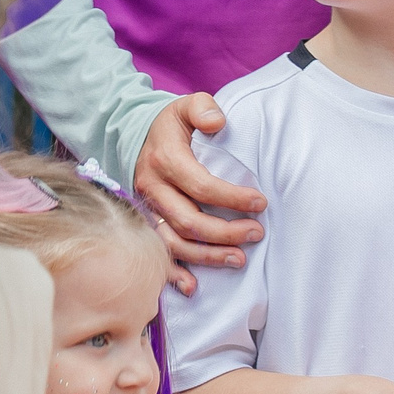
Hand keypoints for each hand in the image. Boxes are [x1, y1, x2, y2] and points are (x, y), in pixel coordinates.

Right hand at [133, 93, 265, 292]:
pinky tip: (193, 287)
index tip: (260, 202)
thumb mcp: (183, 106)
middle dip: (226, 232)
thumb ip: (203, 108)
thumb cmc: (169, 126)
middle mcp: (152, 189)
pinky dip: (173, 274)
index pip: (201, 185)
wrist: (132, 137)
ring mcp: (147, 210)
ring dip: (207, 256)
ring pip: (175, 242)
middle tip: (257, 232)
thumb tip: (218, 122)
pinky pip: (158, 253)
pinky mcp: (145, 224)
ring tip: (240, 259)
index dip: (232, 197)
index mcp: (165, 160)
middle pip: (189, 220)